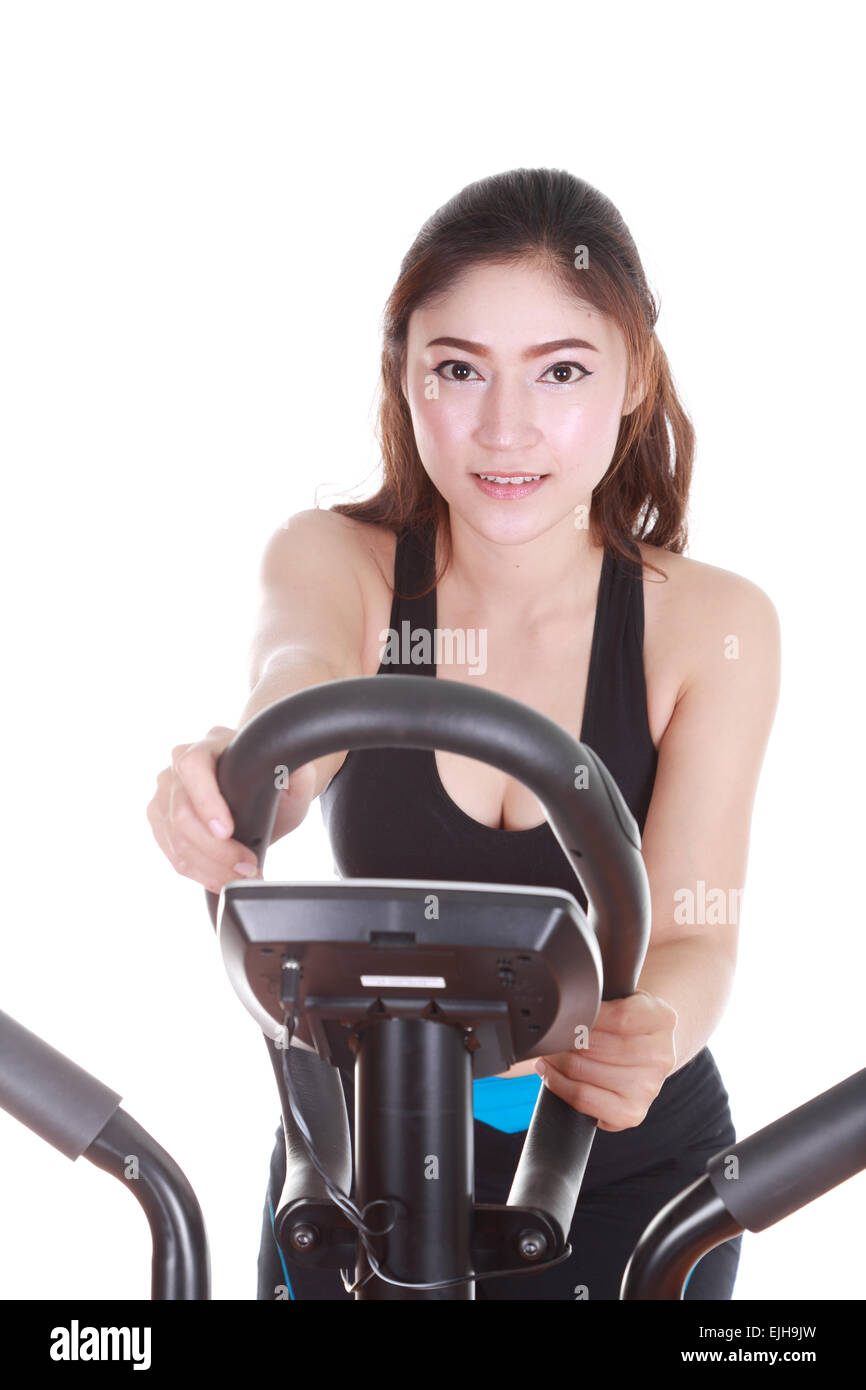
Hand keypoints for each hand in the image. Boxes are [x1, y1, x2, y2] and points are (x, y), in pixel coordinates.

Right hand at [146, 725, 317, 894]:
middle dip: (216, 849)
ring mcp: (165, 792)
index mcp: (211, 743)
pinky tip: (222, 879)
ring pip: (175, 838)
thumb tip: (294, 774)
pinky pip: (173, 853)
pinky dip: (199, 872)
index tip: (227, 831)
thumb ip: (299, 777)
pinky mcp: (160, 819)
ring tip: (241, 877)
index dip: (205, 800)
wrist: (258, 789)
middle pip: (181, 812)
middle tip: (248, 867)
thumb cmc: (274, 783)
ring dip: (210, 867)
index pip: (193, 766)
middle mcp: (179, 764)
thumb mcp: (295, 779)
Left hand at [535, 989, 677, 1131]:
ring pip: (584, 1071)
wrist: (645, 1054)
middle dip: (564, 1039)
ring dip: (556, 1061)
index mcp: (663, 1019)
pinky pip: (584, 1098)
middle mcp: (662, 1055)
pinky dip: (559, 1085)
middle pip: (596, 1046)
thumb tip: (561, 1001)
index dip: (585, 1015)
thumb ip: (601, 995)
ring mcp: (649, 1087)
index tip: (566, 1013)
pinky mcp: (632, 1113)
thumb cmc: (624, 1023)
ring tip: (547, 1051)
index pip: (619, 1017)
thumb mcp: (622, 998)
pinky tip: (551, 1074)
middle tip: (548, 1034)